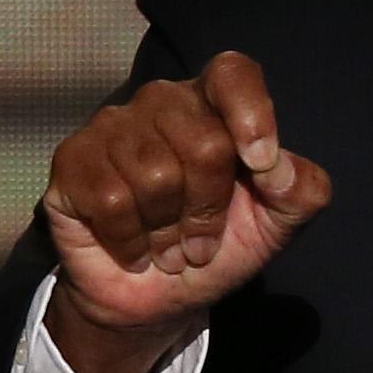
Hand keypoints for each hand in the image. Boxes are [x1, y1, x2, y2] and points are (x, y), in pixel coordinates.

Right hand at [40, 50, 331, 372]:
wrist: (158, 299)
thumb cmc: (218, 247)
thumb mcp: (277, 226)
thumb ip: (301, 190)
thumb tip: (278, 166)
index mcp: (214, 103)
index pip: (233, 73)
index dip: (252, 115)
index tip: (262, 165)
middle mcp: (162, 102)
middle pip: (204, 143)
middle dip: (210, 209)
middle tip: (200, 240)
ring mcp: (111, 126)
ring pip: (155, 175)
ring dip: (169, 233)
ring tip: (168, 247)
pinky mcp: (71, 160)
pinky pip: (110, 199)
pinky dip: (131, 241)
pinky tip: (135, 250)